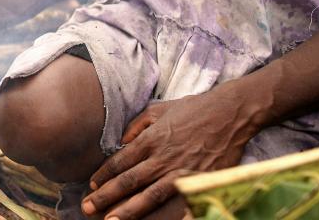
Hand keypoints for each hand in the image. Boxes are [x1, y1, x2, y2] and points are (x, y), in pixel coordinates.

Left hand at [82, 89, 255, 218]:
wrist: (230, 113)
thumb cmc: (194, 109)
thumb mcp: (159, 109)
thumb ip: (136, 125)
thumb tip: (121, 141)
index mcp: (150, 139)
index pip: (119, 162)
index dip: (103, 175)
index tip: (91, 186)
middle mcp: (162, 157)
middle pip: (128, 181)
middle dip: (106, 197)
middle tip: (88, 208)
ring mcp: (181, 172)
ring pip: (148, 197)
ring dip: (127, 211)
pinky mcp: (198, 182)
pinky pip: (176, 204)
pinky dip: (162, 215)